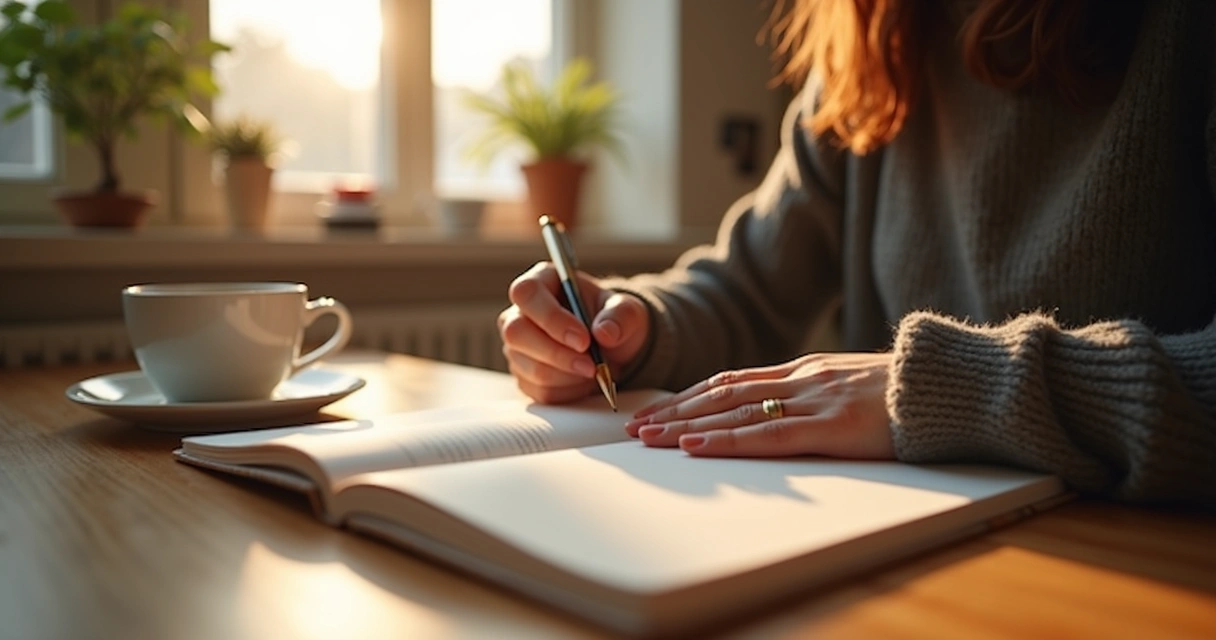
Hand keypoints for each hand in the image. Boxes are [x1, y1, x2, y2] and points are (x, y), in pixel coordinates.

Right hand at [499, 261, 650, 403]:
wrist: (613, 347)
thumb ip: (620, 315)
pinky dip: (567, 391)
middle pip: (517, 333)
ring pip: (528, 367)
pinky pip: (538, 391)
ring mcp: (517, 346)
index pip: (527, 294)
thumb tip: (605, 332)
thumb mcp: (627, 310)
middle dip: (557, 354)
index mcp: (541, 282)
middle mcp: (519, 312)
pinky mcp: (523, 375)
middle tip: (591, 365)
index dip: (551, 318)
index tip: (583, 339)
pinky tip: (583, 380)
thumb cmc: (612, 319)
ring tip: (594, 370)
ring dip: (566, 376)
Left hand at [625, 353, 894, 458]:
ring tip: (649, 439)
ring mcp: (814, 399)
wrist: (952, 386)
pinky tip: (696, 446)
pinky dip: (726, 441)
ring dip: (686, 426)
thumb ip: (818, 394)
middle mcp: (800, 378)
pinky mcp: (832, 427)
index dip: (691, 396)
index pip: (732, 380)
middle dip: (675, 411)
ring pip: (734, 412)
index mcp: (805, 368)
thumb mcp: (854, 386)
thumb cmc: (909, 393)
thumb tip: (785, 409)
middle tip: (635, 428)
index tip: (659, 410)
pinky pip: (768, 435)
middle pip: (721, 393)